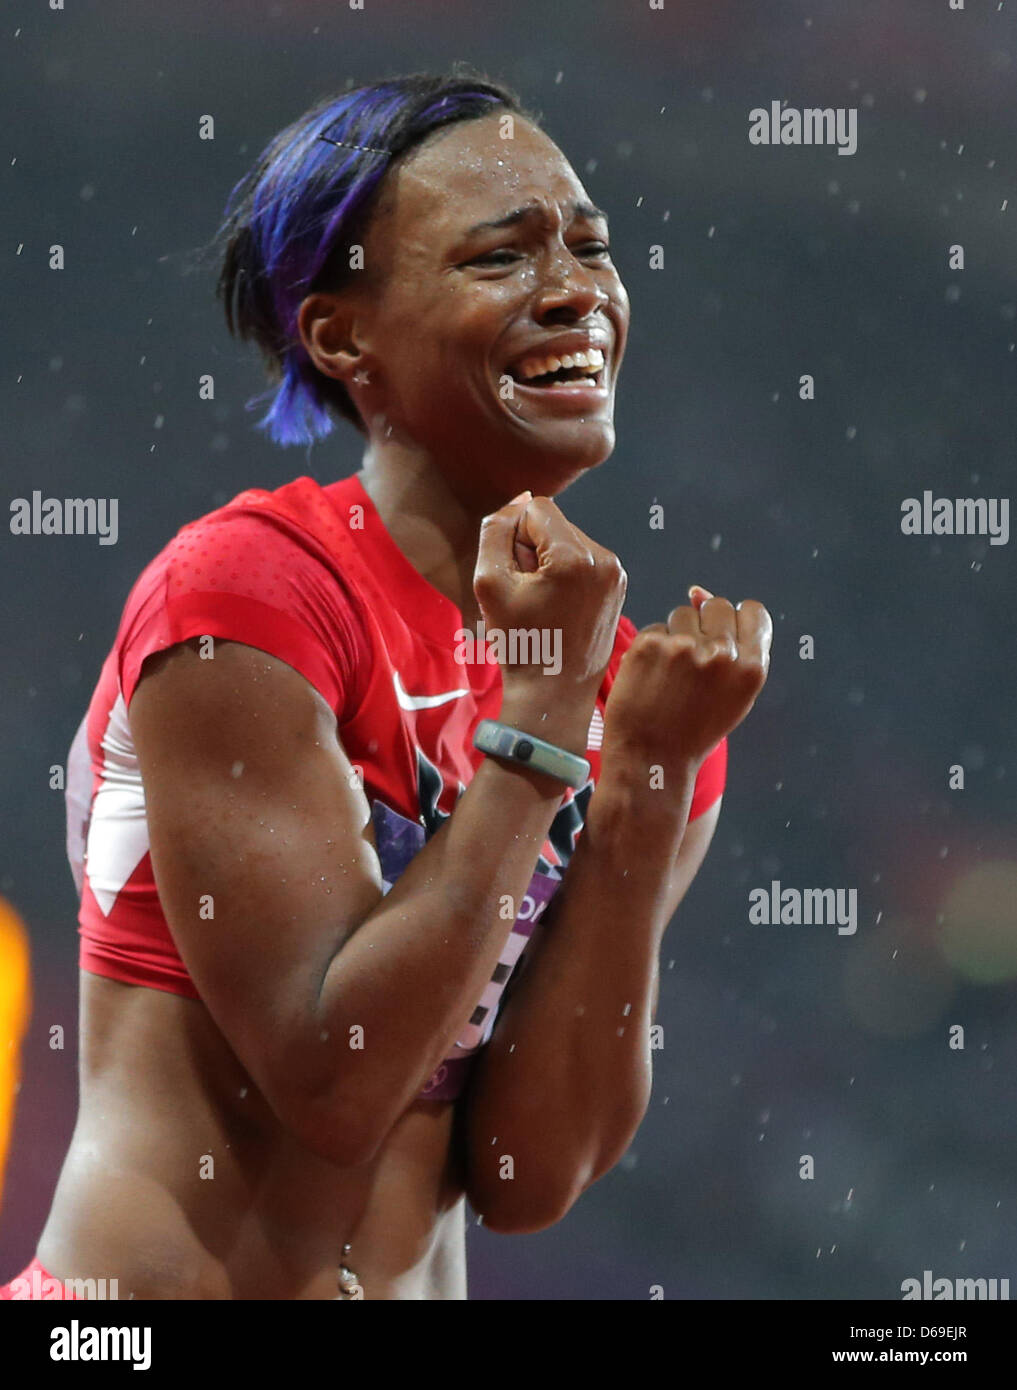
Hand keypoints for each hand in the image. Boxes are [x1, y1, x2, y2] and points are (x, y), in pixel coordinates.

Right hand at [473, 491, 627, 701]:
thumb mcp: (489, 583)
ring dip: (549, 562)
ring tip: (542, 603)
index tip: (515, 573)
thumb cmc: (519, 643)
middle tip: (526, 593)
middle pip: (555, 524)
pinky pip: (584, 562)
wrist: (553, 695)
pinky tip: (558, 608)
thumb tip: (519, 502)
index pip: (536, 508)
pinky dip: (566, 576)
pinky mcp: (618, 588)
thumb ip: (496, 531)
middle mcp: (604, 559)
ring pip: (569, 542)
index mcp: (574, 557)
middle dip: (534, 549)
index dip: (514, 536)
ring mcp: (616, 575)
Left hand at [602, 585, 771, 771]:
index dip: (736, 622)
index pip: (754, 611)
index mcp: (751, 669)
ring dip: (677, 634)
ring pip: (683, 613)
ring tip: (671, 673)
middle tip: (692, 661)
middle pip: (717, 605)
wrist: (651, 758)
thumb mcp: (733, 695)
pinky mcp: (649, 645)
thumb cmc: (694, 729)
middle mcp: (722, 654)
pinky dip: (653, 647)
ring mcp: (684, 647)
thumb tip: (699, 592)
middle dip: (706, 624)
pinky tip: (651, 676)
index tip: (724, 641)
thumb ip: (733, 646)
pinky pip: (656, 628)